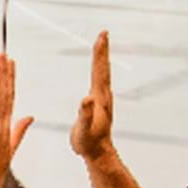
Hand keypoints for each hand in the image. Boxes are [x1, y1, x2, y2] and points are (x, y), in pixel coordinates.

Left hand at [0, 53, 32, 187]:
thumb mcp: (9, 150)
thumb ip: (19, 132)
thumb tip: (30, 117)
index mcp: (6, 131)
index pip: (10, 100)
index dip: (10, 80)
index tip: (11, 62)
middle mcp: (0, 130)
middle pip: (4, 97)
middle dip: (3, 75)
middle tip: (3, 54)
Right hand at [70, 30, 115, 161]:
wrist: (98, 154)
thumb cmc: (89, 143)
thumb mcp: (83, 130)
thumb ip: (85, 114)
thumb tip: (86, 99)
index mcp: (99, 98)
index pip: (99, 71)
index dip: (99, 53)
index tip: (102, 37)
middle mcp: (103, 96)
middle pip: (103, 69)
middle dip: (102, 50)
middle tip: (104, 33)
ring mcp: (103, 100)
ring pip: (103, 74)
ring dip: (101, 59)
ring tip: (101, 46)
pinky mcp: (100, 105)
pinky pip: (99, 82)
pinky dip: (98, 71)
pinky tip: (97, 70)